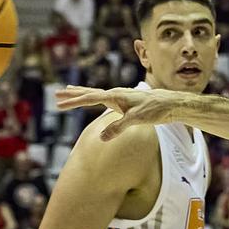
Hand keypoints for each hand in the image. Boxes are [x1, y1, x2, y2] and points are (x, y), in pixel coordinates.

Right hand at [54, 85, 179, 139]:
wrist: (171, 104)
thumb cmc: (155, 110)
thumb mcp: (136, 120)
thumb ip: (118, 127)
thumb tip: (102, 137)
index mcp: (115, 96)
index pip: (90, 98)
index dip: (74, 102)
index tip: (59, 104)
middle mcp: (116, 94)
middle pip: (90, 93)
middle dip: (73, 95)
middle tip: (57, 95)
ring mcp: (121, 96)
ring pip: (96, 94)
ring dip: (82, 93)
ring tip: (69, 91)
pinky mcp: (125, 101)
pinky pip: (104, 98)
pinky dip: (94, 97)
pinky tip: (93, 99)